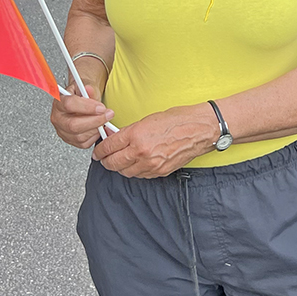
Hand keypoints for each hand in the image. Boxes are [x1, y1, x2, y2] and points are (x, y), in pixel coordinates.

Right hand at [51, 83, 113, 148]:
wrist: (82, 100)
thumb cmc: (82, 94)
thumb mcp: (86, 87)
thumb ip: (89, 89)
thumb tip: (89, 89)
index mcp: (59, 102)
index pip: (69, 105)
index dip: (87, 107)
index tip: (101, 107)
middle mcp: (57, 118)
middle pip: (73, 125)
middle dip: (95, 121)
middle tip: (107, 114)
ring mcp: (62, 131)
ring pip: (80, 136)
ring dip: (96, 128)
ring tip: (103, 119)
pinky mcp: (70, 140)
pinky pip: (84, 143)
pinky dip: (94, 136)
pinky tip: (97, 127)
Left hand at [93, 105, 215, 177]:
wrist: (198, 130)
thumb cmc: (176, 120)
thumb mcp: (146, 120)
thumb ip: (129, 131)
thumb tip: (114, 138)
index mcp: (136, 135)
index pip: (109, 147)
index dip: (100, 150)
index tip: (97, 151)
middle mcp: (141, 152)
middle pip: (113, 163)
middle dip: (106, 161)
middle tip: (104, 158)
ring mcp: (151, 164)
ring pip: (125, 172)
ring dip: (120, 167)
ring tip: (120, 160)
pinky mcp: (160, 172)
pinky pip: (140, 175)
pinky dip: (134, 171)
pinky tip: (135, 163)